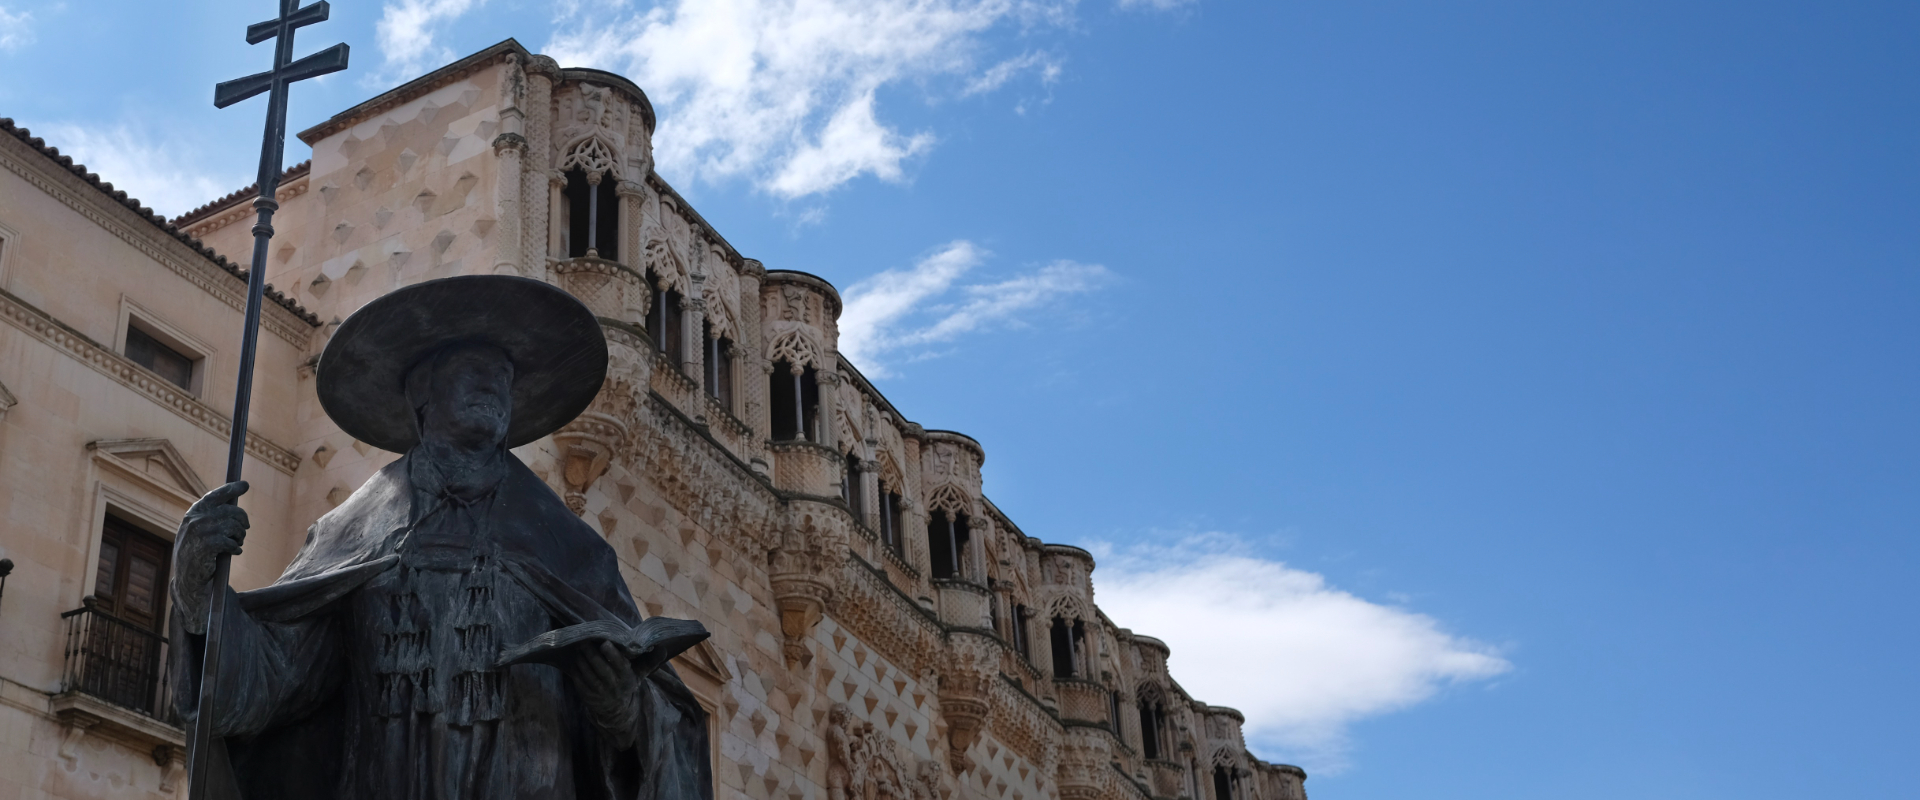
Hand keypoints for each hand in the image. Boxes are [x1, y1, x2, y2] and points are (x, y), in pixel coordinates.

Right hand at [172, 481, 248, 634]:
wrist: (188, 579)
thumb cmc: (198, 554)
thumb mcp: (201, 531)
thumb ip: (213, 517)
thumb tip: (234, 505)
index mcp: (194, 512)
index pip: (216, 495)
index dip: (232, 489)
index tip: (245, 485)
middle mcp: (195, 519)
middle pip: (233, 512)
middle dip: (243, 522)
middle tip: (243, 532)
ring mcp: (199, 532)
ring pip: (234, 527)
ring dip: (240, 537)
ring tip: (236, 544)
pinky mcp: (206, 547)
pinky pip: (231, 542)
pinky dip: (236, 548)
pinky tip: (234, 552)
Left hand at [567, 640, 641, 746]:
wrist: (617, 712)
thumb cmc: (627, 685)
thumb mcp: (639, 675)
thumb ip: (649, 662)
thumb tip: (663, 649)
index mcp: (626, 678)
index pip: (619, 665)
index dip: (611, 654)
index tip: (605, 643)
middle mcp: (613, 686)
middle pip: (600, 668)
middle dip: (591, 653)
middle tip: (584, 641)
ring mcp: (599, 692)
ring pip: (588, 674)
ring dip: (582, 660)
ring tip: (579, 649)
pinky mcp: (588, 697)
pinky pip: (580, 682)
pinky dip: (576, 671)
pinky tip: (576, 661)